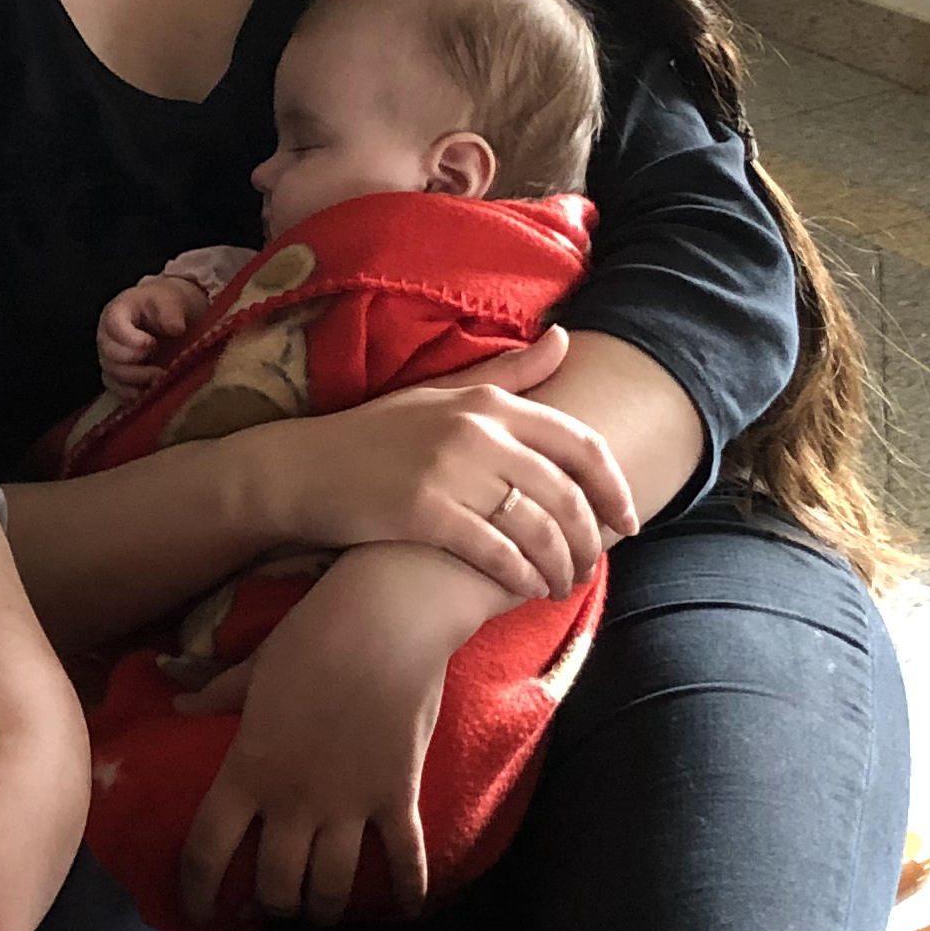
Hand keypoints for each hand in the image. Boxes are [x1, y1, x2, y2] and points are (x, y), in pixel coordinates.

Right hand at [95, 271, 216, 395]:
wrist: (166, 315)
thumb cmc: (164, 304)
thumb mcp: (170, 300)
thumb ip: (170, 311)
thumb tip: (176, 329)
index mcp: (116, 312)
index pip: (113, 325)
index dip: (131, 339)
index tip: (152, 344)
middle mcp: (107, 336)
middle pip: (109, 354)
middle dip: (134, 364)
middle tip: (159, 368)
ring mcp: (109, 357)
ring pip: (112, 374)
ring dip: (135, 382)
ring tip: (159, 381)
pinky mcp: (116, 375)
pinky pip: (115, 389)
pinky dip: (131, 395)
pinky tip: (150, 393)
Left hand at [175, 546, 499, 925]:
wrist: (386, 620)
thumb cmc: (312, 636)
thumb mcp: (254, 668)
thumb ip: (217, 695)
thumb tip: (179, 704)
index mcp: (247, 769)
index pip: (207, 850)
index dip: (198, 892)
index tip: (200, 914)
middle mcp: (293, 800)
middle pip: (276, 885)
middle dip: (272, 906)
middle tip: (274, 906)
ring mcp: (348, 804)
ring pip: (332, 887)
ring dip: (324, 908)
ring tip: (322, 911)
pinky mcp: (398, 796)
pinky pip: (404, 859)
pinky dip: (408, 889)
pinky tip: (409, 908)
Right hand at [260, 329, 636, 604]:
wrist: (301, 470)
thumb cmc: (375, 436)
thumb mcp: (442, 395)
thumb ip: (508, 375)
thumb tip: (564, 340)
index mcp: (488, 402)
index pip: (580, 443)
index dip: (615, 487)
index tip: (628, 522)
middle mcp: (477, 431)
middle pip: (566, 494)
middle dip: (588, 541)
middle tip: (589, 568)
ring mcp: (450, 472)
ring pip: (537, 528)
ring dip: (558, 567)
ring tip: (558, 587)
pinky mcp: (424, 512)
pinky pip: (495, 552)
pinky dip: (519, 576)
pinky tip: (524, 590)